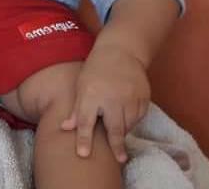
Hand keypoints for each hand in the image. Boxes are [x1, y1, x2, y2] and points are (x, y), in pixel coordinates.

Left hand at [61, 43, 149, 162]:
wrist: (121, 50)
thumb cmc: (96, 69)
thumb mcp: (82, 85)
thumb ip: (76, 109)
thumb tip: (64, 128)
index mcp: (91, 94)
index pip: (85, 121)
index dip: (83, 138)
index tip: (83, 154)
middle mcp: (112, 97)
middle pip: (114, 128)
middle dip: (116, 145)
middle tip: (119, 158)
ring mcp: (130, 97)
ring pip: (129, 124)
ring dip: (123, 129)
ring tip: (117, 122)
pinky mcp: (143, 97)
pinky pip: (139, 116)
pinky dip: (133, 119)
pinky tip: (127, 111)